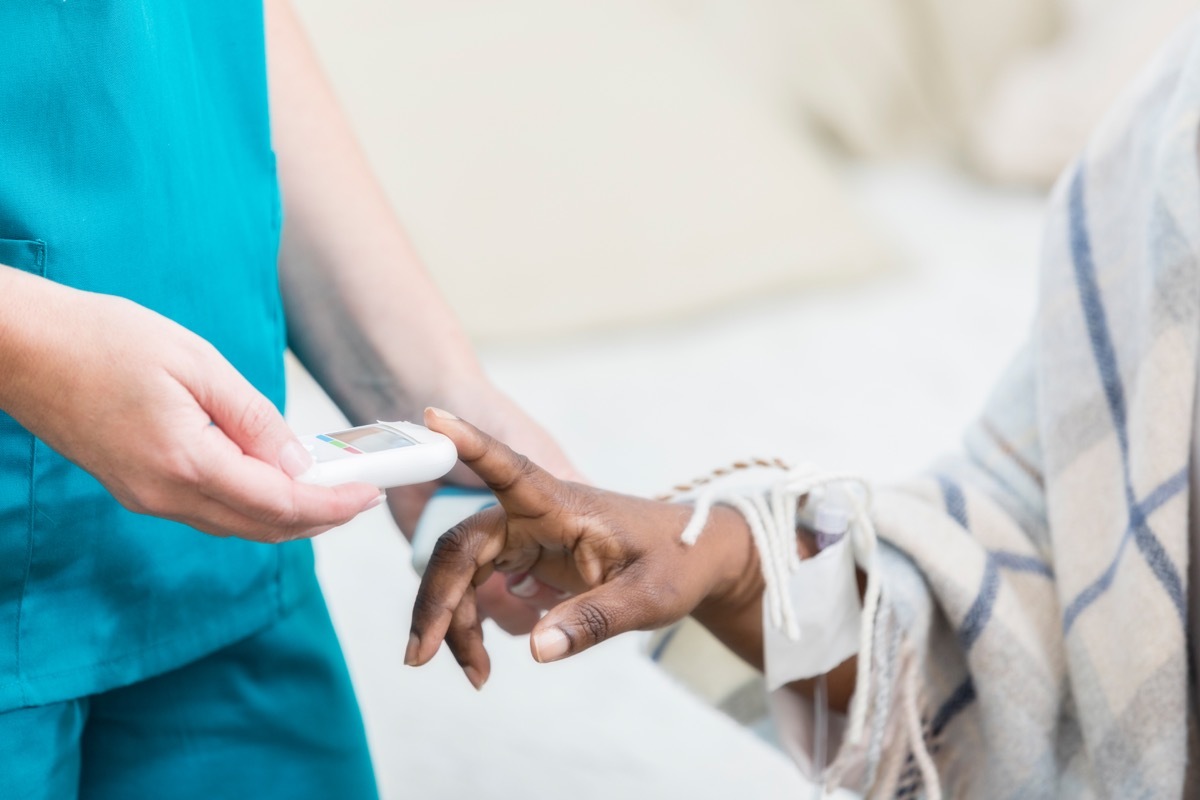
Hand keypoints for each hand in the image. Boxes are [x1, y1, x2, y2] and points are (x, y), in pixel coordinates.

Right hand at [0, 271, 381, 541]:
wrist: (22, 348)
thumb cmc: (103, 341)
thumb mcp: (198, 364)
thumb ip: (254, 419)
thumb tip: (298, 462)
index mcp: (186, 463)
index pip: (280, 503)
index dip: (332, 504)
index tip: (369, 495)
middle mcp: (165, 495)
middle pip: (262, 527)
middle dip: (319, 517)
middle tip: (360, 496)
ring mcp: (147, 497)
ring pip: (236, 525)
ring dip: (287, 515)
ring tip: (330, 490)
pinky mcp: (137, 489)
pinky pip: (209, 512)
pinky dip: (252, 506)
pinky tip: (274, 481)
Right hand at [404, 409, 761, 688]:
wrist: (697, 555)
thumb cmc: (679, 561)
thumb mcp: (650, 597)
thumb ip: (596, 618)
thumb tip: (535, 648)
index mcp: (563, 504)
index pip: (508, 468)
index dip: (470, 444)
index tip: (434, 414)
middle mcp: (534, 513)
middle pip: (462, 546)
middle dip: (435, 600)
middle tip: (417, 657)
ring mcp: (526, 533)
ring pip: (463, 570)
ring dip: (453, 619)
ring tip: (474, 675)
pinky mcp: (526, 554)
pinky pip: (480, 584)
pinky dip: (471, 620)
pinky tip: (480, 658)